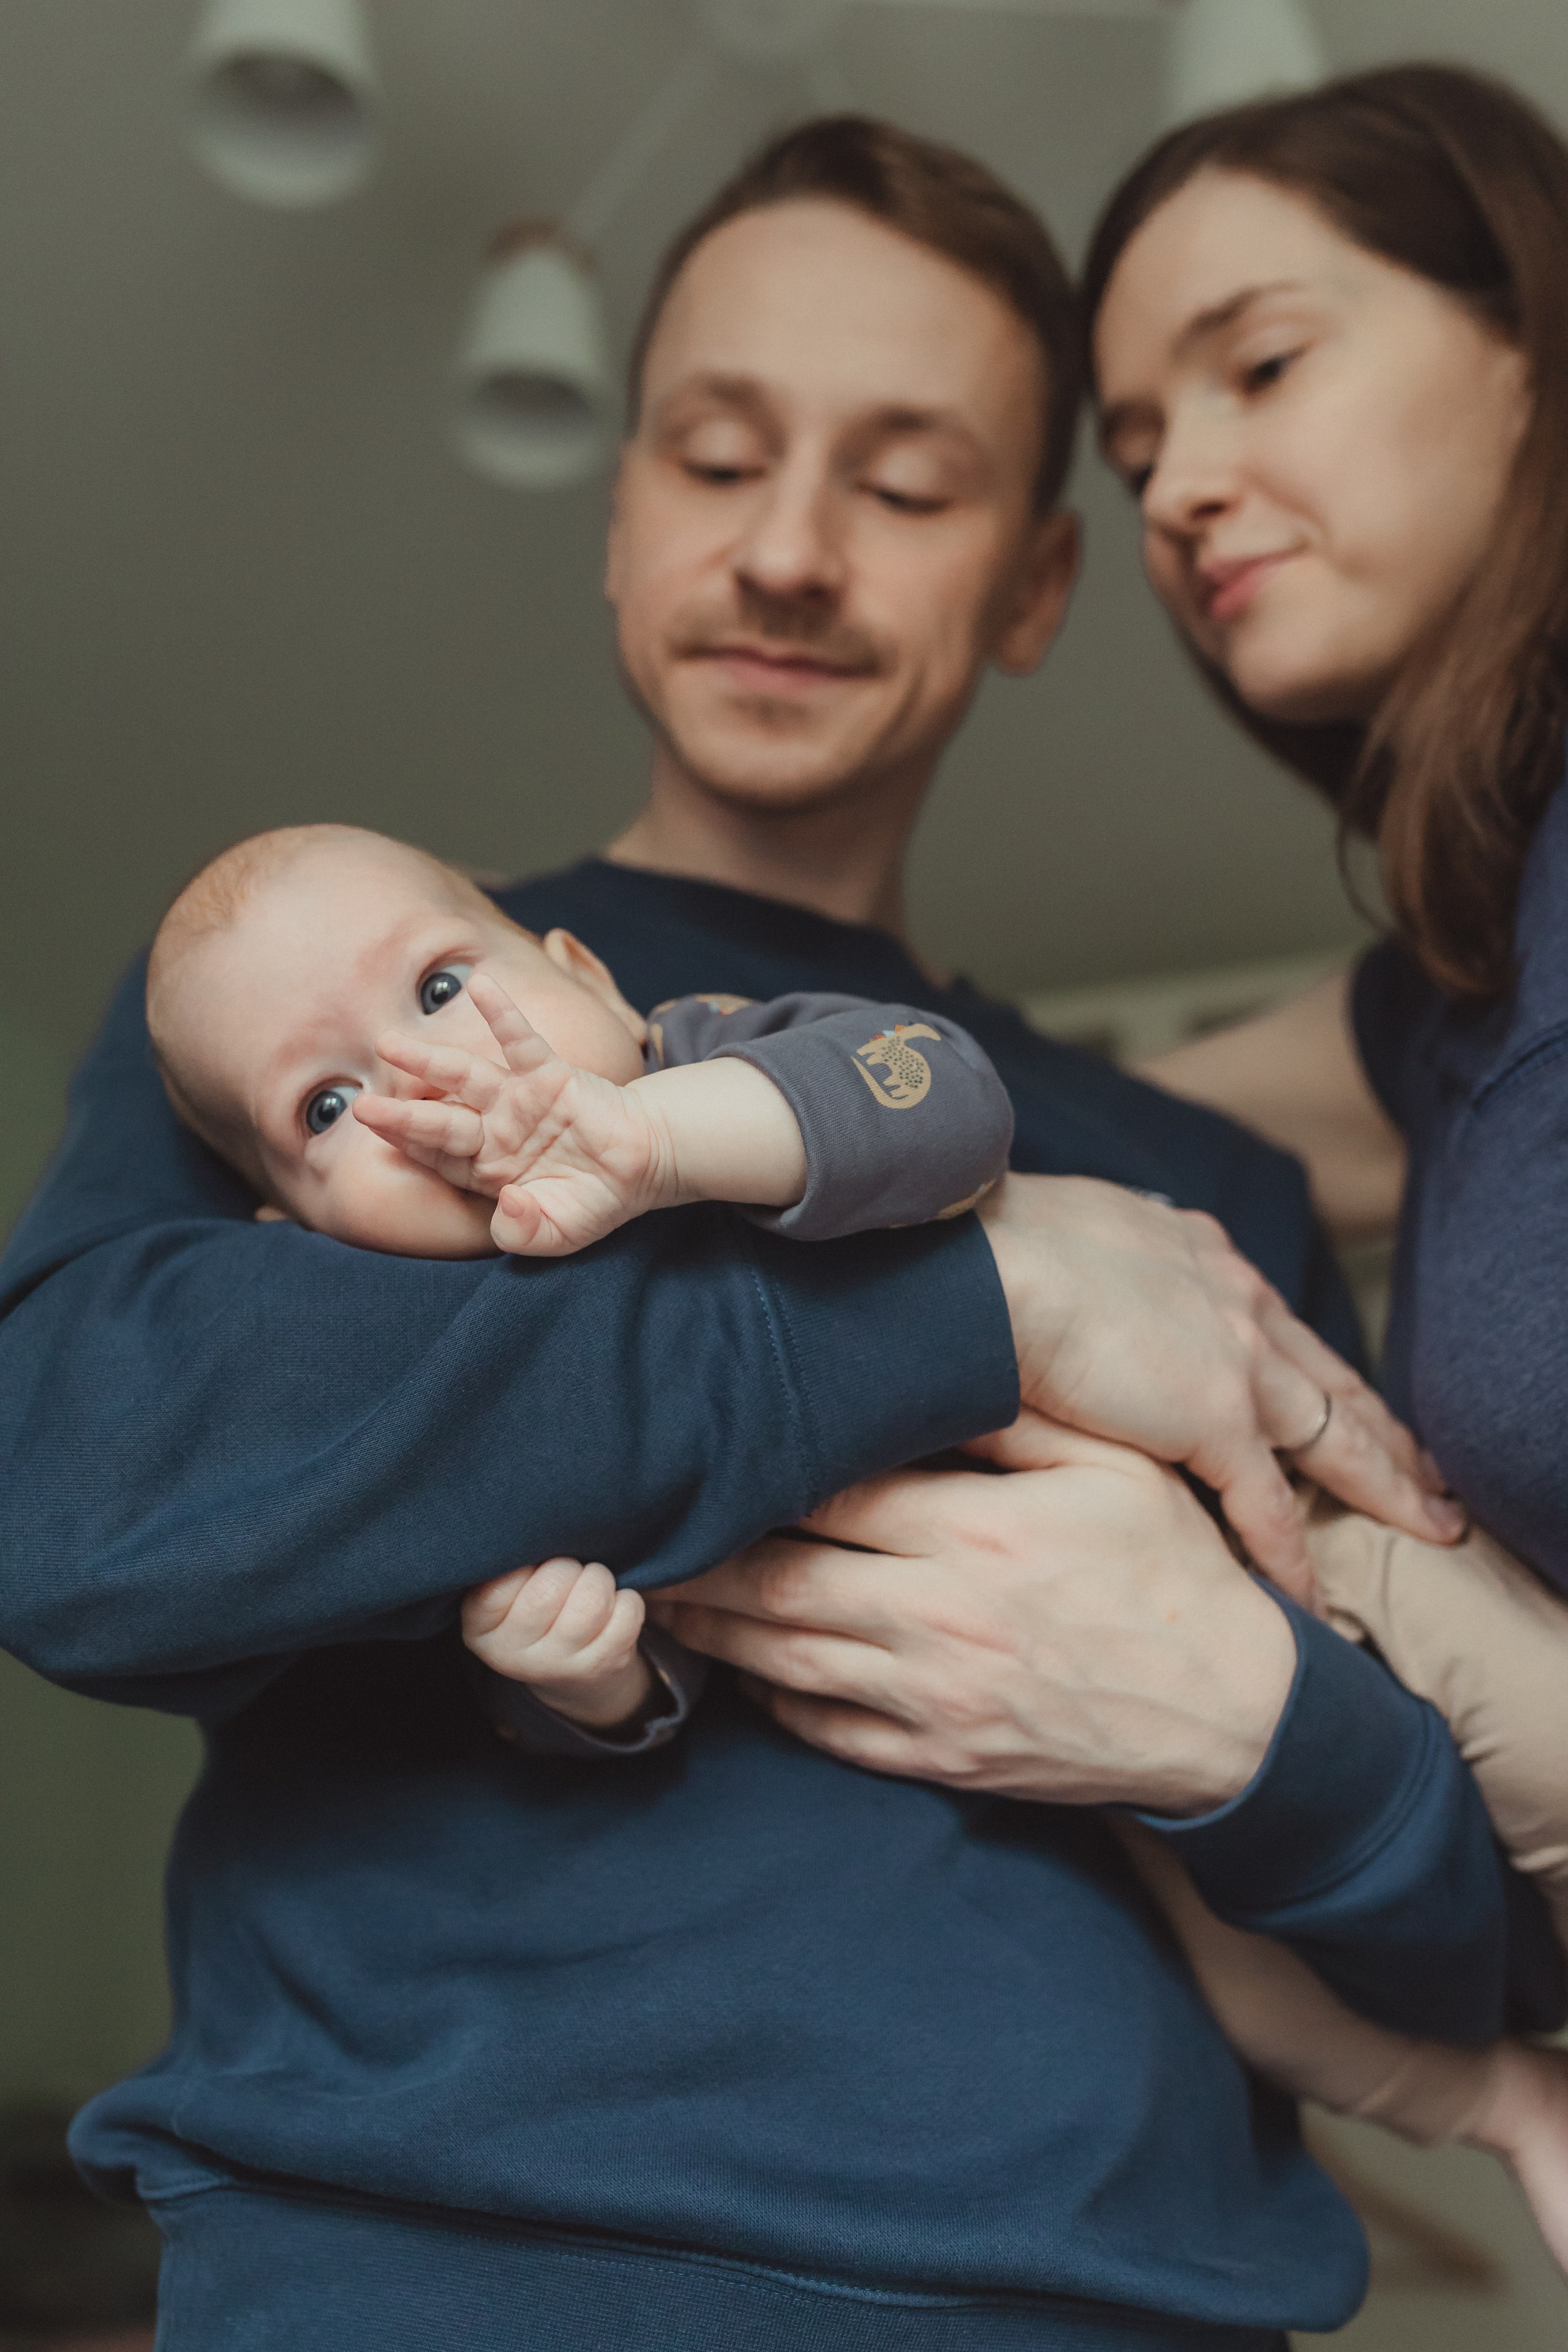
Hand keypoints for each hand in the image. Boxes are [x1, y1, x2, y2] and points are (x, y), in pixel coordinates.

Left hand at [353, 972, 671, 1254]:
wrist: (646, 1166)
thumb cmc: (596, 1200)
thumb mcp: (557, 1232)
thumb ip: (524, 1231)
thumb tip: (506, 1201)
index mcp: (488, 1168)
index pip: (437, 1157)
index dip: (406, 1148)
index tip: (374, 1140)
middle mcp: (495, 1130)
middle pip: (439, 1121)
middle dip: (401, 1116)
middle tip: (361, 1107)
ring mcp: (519, 1099)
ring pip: (465, 1077)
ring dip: (428, 1061)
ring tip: (389, 1045)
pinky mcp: (549, 1074)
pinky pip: (521, 1040)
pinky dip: (501, 1014)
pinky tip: (479, 985)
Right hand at [463, 1557, 652, 1730]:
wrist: (563, 1668)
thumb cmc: (532, 1606)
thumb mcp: (505, 1588)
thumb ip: (511, 1562)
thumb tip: (536, 1524)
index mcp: (480, 1628)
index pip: (500, 1583)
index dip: (526, 1561)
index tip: (532, 1565)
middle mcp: (512, 1654)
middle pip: (550, 1588)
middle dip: (566, 1566)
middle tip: (567, 1570)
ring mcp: (557, 1665)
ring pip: (592, 1601)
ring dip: (598, 1579)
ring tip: (591, 1583)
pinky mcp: (600, 1666)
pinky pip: (626, 1614)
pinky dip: (626, 1599)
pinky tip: (613, 1605)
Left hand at [649, 1422, 1296, 1813]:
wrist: (1237, 1716)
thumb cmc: (1175, 1574)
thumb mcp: (1117, 1470)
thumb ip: (1017, 1417)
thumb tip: (941, 1358)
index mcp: (976, 1533)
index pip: (828, 1493)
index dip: (750, 1471)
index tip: (695, 1450)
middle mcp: (939, 1619)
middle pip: (777, 1583)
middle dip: (695, 1560)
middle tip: (625, 1532)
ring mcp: (934, 1700)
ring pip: (783, 1662)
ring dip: (710, 1630)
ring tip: (651, 1595)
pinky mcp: (941, 1760)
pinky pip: (826, 1733)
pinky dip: (771, 1699)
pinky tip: (739, 1668)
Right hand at [978, 1173, 1461, 1599]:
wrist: (984, 1260)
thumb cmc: (992, 1251)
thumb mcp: (1063, 1240)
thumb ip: (1091, 1275)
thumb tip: (1071, 1299)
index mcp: (1198, 1257)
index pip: (1277, 1326)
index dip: (1315, 1368)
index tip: (1346, 1398)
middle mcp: (1236, 1300)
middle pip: (1330, 1378)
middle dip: (1383, 1427)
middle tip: (1428, 1470)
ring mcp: (1235, 1359)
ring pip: (1333, 1437)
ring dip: (1384, 1485)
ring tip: (1425, 1525)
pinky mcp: (1215, 1418)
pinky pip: (1271, 1507)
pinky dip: (1295, 1557)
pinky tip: (1317, 1599)